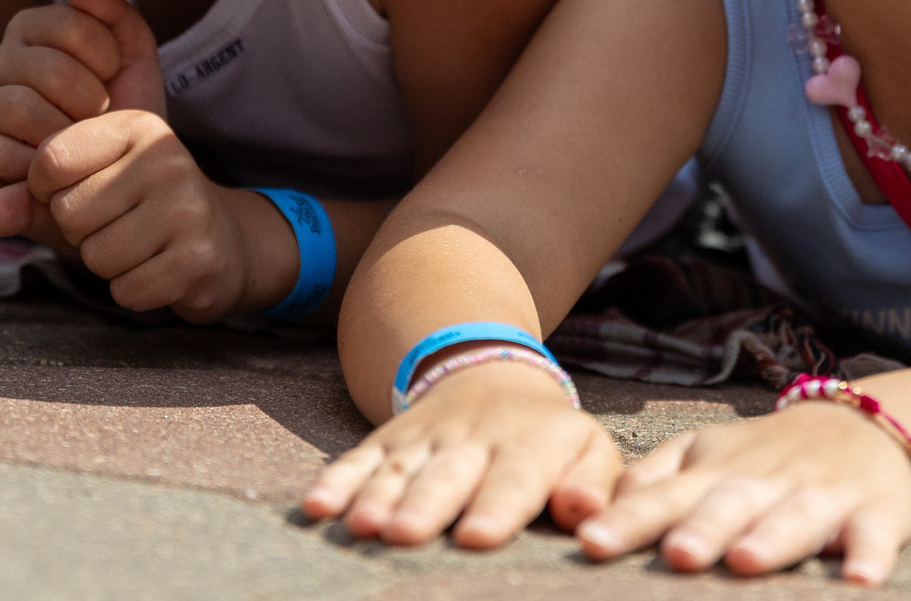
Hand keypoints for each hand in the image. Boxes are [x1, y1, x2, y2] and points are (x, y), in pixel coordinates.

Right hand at [0, 0, 163, 237]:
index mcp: (30, 30)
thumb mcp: (134, 67)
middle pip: (50, 68)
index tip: (112, 83)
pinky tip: (52, 174)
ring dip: (66, 138)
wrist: (104, 188)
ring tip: (79, 148)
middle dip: (90, 105)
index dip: (106, 59)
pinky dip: (36, 169)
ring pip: (21, 108)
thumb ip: (119, 17)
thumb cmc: (117, 120)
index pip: (71, 22)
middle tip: (97, 124)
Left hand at [23, 108, 275, 318]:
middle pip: (70, 213)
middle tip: (121, 224)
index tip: (85, 191)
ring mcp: (188, 207)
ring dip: (108, 265)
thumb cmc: (137, 211)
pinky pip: (126, 290)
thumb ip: (23, 199)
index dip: (50, 192)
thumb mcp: (83, 189)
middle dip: (83, 233)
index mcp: (136, 125)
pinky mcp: (199, 257)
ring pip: (97, 255)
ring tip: (141, 247)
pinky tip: (159, 270)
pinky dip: (134, 291)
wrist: (223, 242)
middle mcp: (166, 157)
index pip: (50, 161)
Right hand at [303, 361, 622, 546]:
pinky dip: (336, 480)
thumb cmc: (549, 437)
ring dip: (376, 495)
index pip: (513, 480)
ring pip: (398, 468)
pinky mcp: (389, 440)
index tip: (478, 535)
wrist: (494, 374)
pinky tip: (316, 507)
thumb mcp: (588, 448)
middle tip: (404, 534)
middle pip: (446, 476)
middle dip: (424, 505)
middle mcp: (471, 440)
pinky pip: (359, 457)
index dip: (495, 507)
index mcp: (528, 446)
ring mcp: (425, 438)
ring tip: (361, 525)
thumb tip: (586, 515)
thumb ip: (594, 482)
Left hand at [575, 401, 910, 585]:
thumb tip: (589, 511)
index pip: (664, 497)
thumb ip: (651, 480)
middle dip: (702, 530)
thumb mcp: (704, 454)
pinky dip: (869, 557)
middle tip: (677, 556)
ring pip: (794, 518)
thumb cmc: (765, 457)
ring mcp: (820, 495)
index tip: (591, 544)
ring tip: (746, 561)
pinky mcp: (873, 514)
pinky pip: (872, 537)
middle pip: (728, 506)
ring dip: (771, 540)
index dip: (628, 520)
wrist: (865, 425)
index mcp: (715, 471)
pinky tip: (861, 581)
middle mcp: (763, 482)